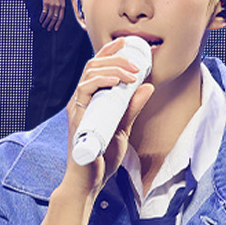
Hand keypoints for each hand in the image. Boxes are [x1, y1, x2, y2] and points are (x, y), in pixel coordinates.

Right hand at [39, 0, 65, 30]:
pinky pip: (44, 12)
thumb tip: (60, 13)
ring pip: (49, 17)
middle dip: (51, 25)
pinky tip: (40, 20)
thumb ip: (62, 6)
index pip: (61, 17)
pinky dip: (42, 17)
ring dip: (46, 22)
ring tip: (43, 26)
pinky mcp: (46, 3)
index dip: (58, 24)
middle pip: (55, 18)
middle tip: (48, 29)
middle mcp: (58, 6)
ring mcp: (52, 5)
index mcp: (63, 6)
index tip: (56, 29)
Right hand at [60, 39, 156, 198]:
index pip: (97, 68)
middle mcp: (82, 100)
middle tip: (137, 65)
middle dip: (116, 59)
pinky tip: (115, 81)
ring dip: (112, 68)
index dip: (110, 53)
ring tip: (132, 73)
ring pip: (88, 74)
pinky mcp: (76, 117)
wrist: (90, 181)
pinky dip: (100, 82)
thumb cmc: (103, 156)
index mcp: (92, 100)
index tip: (127, 43)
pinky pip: (84, 91)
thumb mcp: (124, 128)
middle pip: (93, 66)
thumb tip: (148, 87)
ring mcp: (78, 108)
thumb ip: (133, 108)